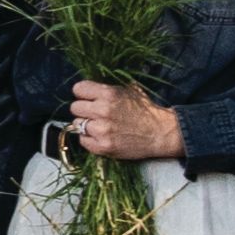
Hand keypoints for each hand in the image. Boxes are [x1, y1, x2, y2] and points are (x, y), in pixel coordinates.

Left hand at [67, 80, 182, 161]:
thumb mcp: (129, 89)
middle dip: (83, 109)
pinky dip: (89, 139)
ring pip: (77, 124)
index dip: (83, 94)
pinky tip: (100, 136)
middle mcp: (102, 110)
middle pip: (74, 107)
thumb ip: (108, 88)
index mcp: (108, 94)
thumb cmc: (145, 110)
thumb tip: (90, 88)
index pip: (78, 89)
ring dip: (86, 125)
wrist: (160, 132)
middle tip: (94, 113)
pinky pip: (83, 141)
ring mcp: (101, 130)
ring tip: (99, 125)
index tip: (88, 98)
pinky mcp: (103, 147)